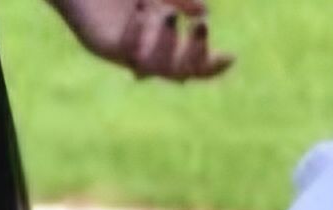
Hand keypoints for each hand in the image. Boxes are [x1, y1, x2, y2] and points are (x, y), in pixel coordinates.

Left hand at [51, 0, 232, 82]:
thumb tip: (205, 11)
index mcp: (159, 40)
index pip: (191, 64)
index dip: (211, 66)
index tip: (231, 56)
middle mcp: (142, 51)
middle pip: (178, 74)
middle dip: (195, 53)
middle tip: (203, 26)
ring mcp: (121, 52)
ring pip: (154, 67)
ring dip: (167, 43)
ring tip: (168, 13)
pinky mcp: (101, 45)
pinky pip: (127, 50)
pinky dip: (138, 33)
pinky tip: (140, 12)